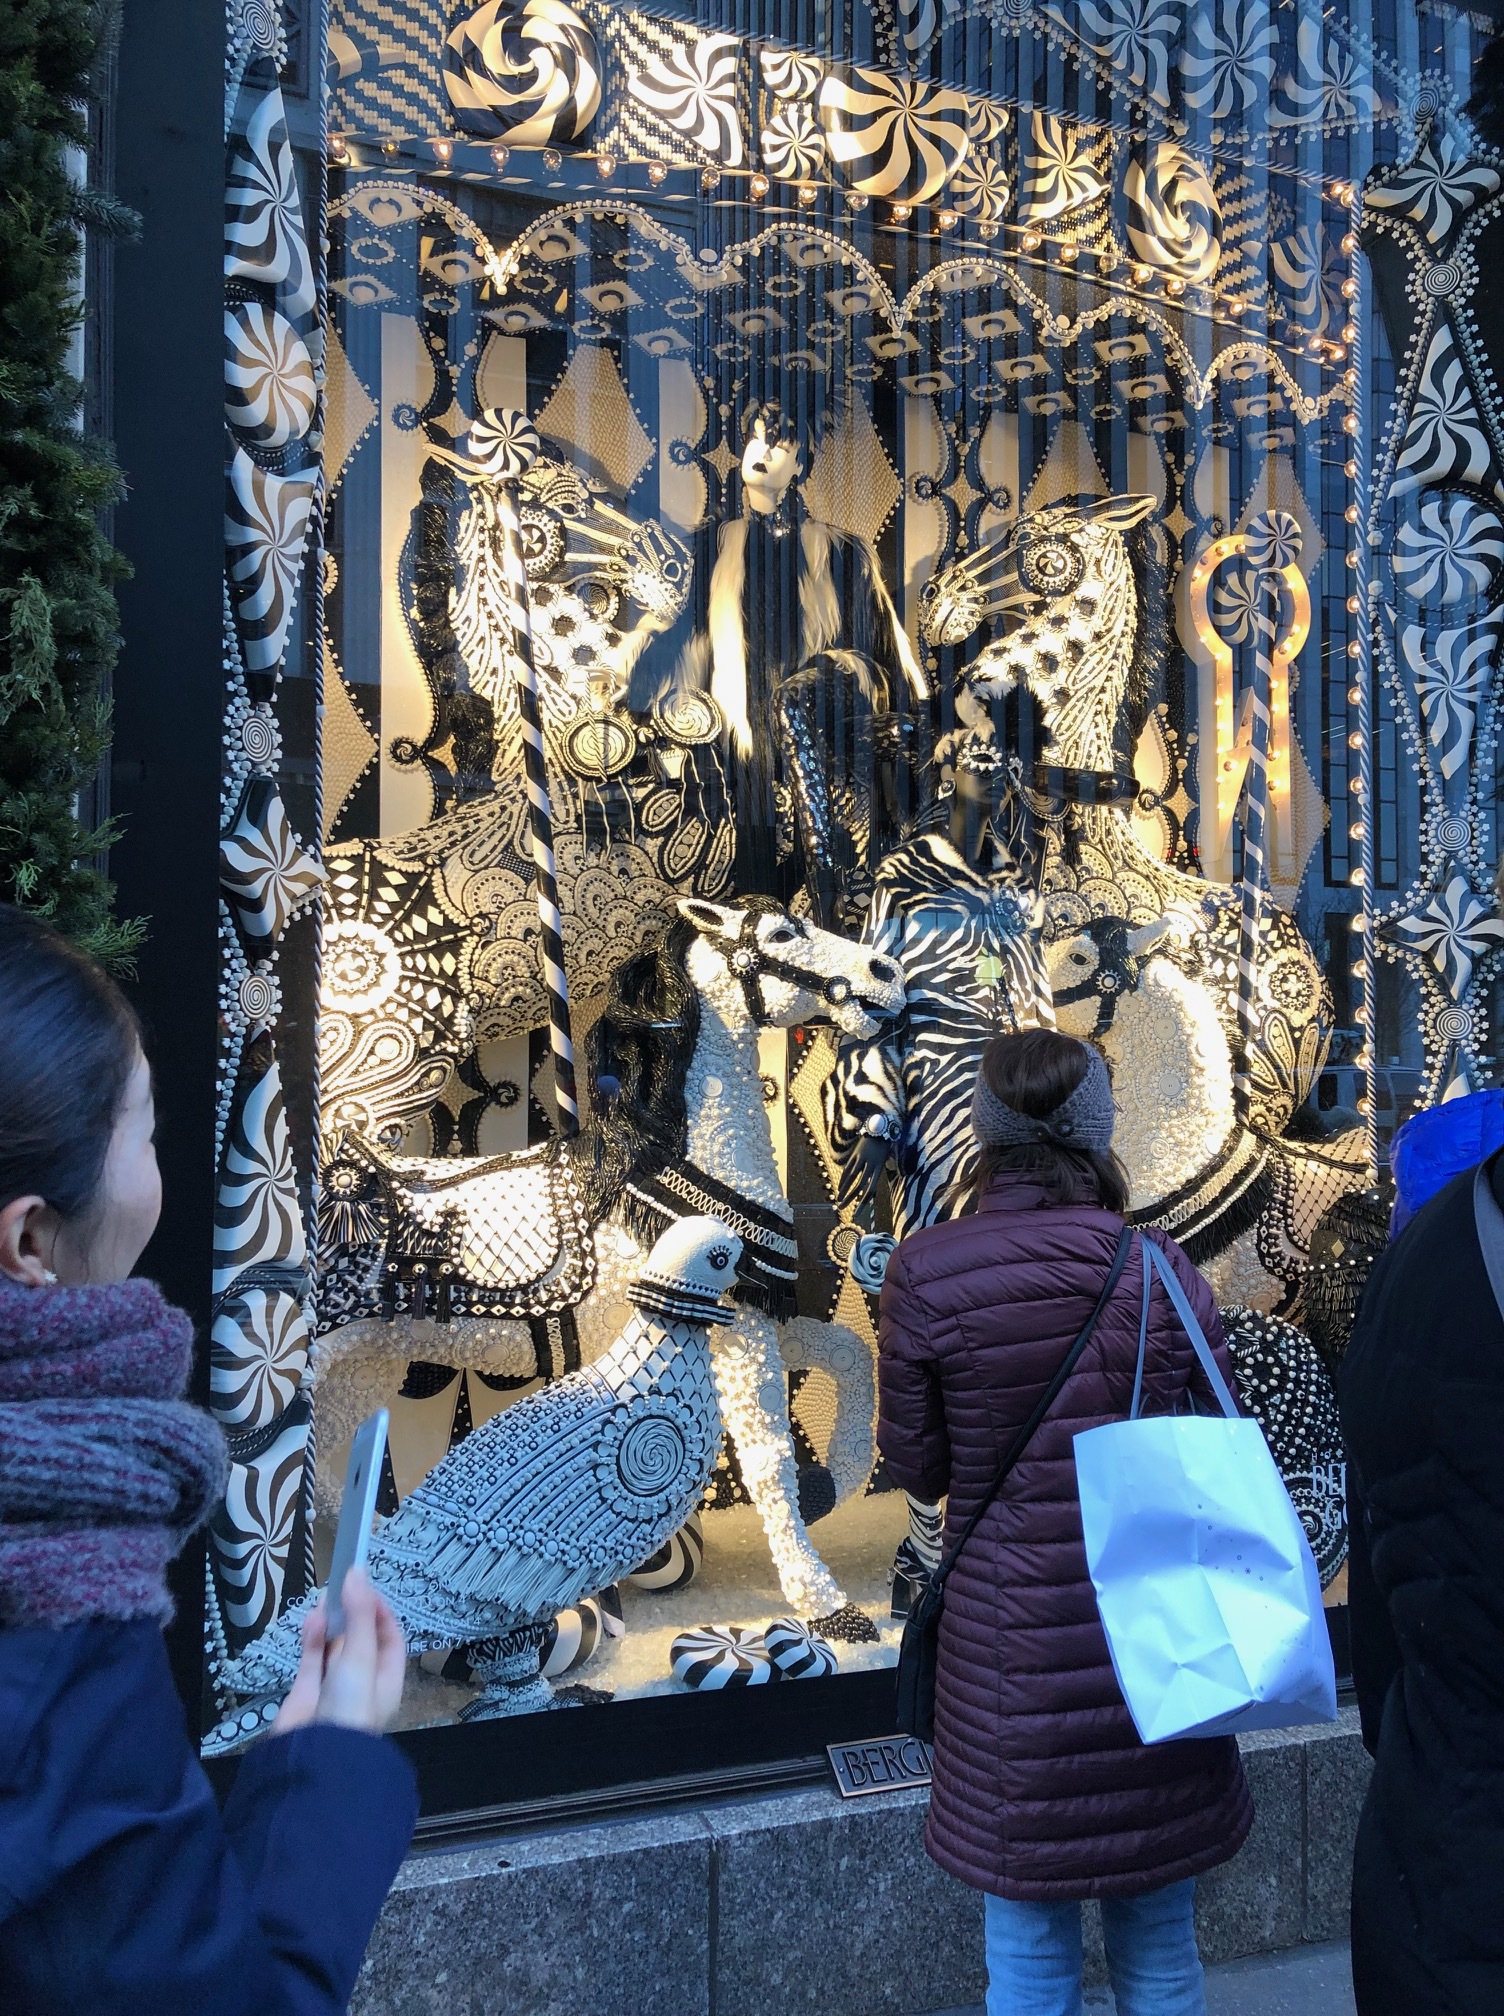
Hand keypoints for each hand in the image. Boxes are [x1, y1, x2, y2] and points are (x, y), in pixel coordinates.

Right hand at [271, 1570, 406, 1736]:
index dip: (379, 1611)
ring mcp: (333, 1688)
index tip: (365, 1587)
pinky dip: (313, 1640)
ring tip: (325, 1597)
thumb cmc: (349, 1705)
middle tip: (341, 1586)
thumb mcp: (361, 1656)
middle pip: (360, 1641)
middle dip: (352, 1614)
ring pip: (334, 1648)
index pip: (389, 1639)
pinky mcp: (307, 1692)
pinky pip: (313, 1659)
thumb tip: (357, 1573)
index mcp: (387, 1680)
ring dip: (331, 1623)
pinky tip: (313, 1620)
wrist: (312, 1756)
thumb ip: (358, 1615)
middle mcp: (362, 1684)